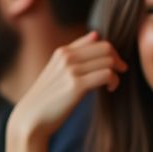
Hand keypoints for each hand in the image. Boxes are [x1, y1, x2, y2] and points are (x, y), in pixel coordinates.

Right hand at [8, 32, 126, 140]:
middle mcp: (66, 57)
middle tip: (120, 72)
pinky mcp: (76, 85)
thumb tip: (96, 33)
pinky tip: (110, 89)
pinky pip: (107, 75)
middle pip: (106, 48)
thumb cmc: (48, 96)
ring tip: (111, 85)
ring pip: (109, 61)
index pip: (97, 40)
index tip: (115, 64)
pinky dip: (114, 81)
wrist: (31, 118)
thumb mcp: (58, 70)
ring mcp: (71, 70)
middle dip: (118, 60)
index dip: (111, 51)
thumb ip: (76, 52)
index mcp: (62, 51)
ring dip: (116, 73)